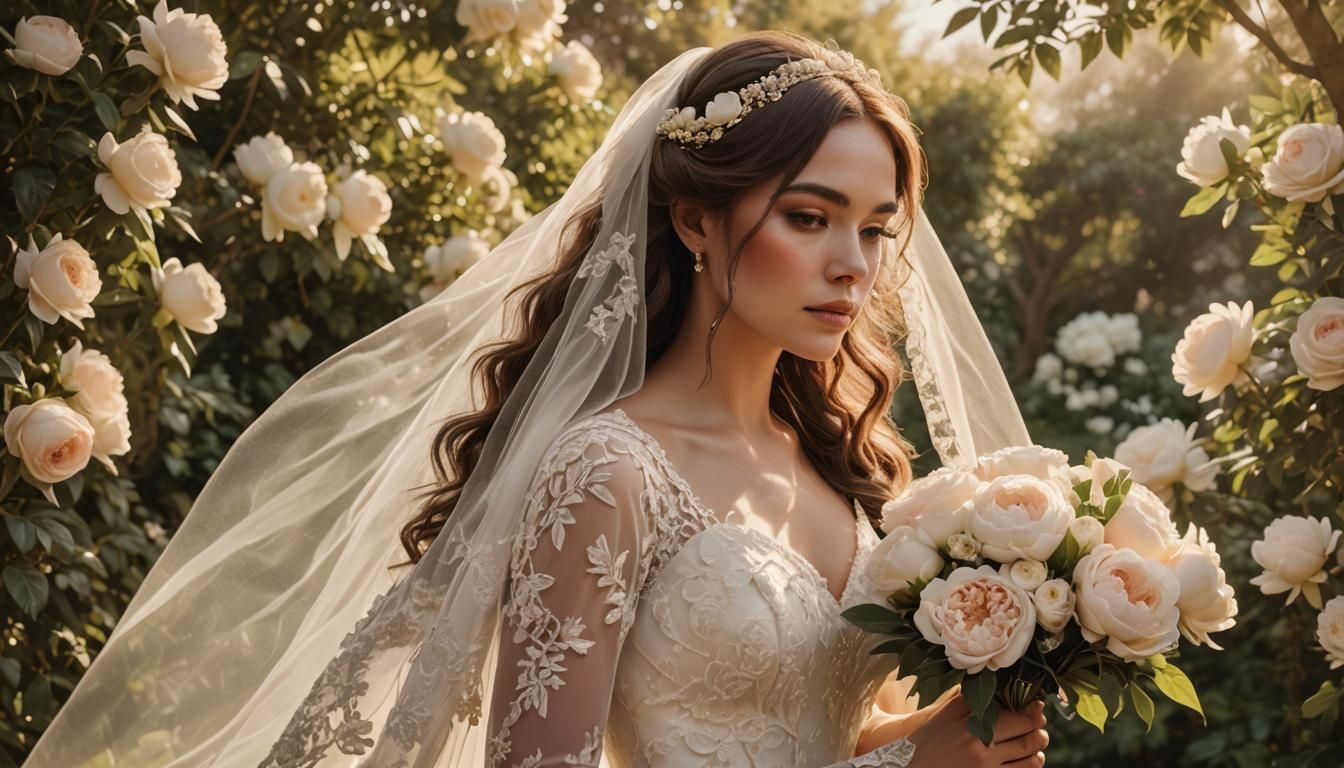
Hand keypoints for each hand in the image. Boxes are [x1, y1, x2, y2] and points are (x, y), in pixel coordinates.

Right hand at [905, 695, 1047, 767]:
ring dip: (1038, 751)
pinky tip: (1026, 761)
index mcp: (973, 728)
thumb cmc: (927, 740)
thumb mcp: (945, 714)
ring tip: (1035, 743)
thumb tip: (999, 686)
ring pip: (1030, 761)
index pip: (1019, 717)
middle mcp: (982, 751)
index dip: (1033, 711)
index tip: (1036, 706)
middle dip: (1040, 730)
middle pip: (1029, 738)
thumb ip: (970, 699)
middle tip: (1039, 724)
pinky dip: (1030, 767)